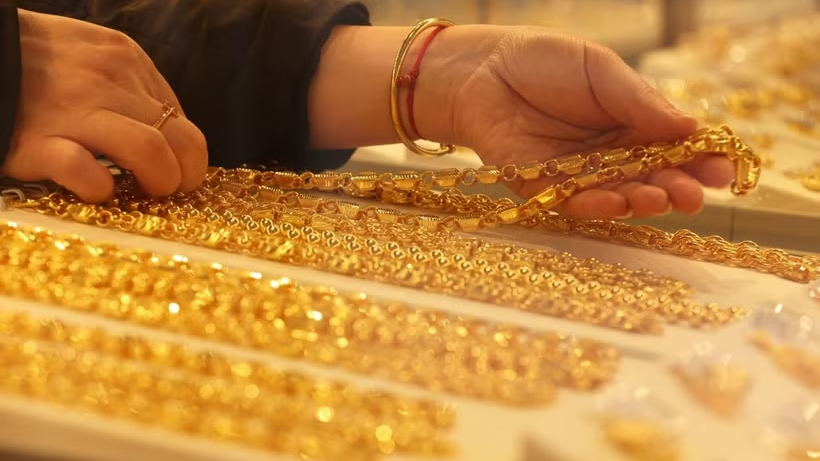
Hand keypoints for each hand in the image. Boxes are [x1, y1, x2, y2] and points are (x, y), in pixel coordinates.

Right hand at [1, 9, 207, 202]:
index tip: (175, 169)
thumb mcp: (94, 54)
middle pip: (180, 139)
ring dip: (159, 182)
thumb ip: (131, 86)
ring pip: (150, 151)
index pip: (180, 117)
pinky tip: (98, 190)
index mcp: (126, 59)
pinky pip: (86, 171)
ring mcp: (74, 112)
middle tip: (170, 190)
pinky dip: (100, 187)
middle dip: (186, 174)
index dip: (184, 153)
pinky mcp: (38, 142)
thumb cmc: (36, 62)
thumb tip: (168, 130)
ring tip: (145, 194)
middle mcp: (108, 82)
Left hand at [432, 27, 733, 218]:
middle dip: (676, 189)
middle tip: (694, 196)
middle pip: (652, 179)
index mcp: (632, 122)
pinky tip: (615, 202)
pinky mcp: (545, 189)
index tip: (723, 171)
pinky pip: (574, 204)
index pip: (675, 147)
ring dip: (641, 201)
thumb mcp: (600, 70)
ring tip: (660, 198)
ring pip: (618, 197)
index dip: (700, 161)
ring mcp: (580, 174)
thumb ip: (639, 101)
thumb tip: (691, 127)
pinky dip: (595, 206)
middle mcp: (611, 155)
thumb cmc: (544, 61)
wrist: (482, 70)